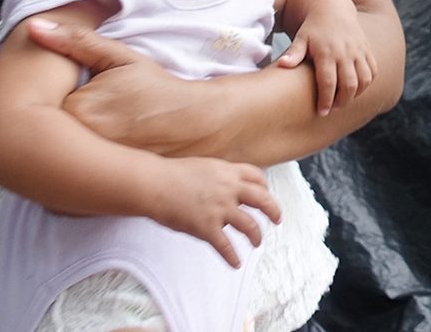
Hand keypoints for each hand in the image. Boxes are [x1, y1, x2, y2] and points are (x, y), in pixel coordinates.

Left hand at [27, 17, 212, 155]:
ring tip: (105, 125)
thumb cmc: (160, 90)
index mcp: (77, 108)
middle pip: (45, 124)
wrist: (197, 125)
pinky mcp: (99, 182)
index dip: (58, 89)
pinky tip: (105, 145)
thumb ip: (75, 41)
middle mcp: (79, 142)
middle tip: (98, 108)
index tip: (81, 88)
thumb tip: (34, 26)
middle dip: (59, 112)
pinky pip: (74, 166)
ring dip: (67, 136)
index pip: (41, 97)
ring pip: (58, 145)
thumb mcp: (120, 58)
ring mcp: (89, 166)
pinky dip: (81, 157)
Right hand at [143, 156, 280, 267]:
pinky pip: (226, 246)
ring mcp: (219, 209)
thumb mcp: (203, 166)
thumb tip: (224, 181)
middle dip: (274, 211)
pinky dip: (233, 257)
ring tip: (257, 243)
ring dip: (256, 236)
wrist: (153, 184)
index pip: (257, 177)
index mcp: (227, 172)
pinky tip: (235, 264)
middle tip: (277, 220)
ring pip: (250, 225)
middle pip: (263, 200)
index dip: (265, 187)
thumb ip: (218, 175)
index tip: (267, 194)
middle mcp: (228, 189)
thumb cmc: (171, 175)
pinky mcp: (207, 227)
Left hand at [275, 0, 376, 114]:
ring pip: (364, 80)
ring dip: (356, 94)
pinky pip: (373, 71)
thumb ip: (293, 53)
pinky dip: (367, 82)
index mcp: (327, 52)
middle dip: (341, 101)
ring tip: (344, 99)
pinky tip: (356, 88)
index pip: (328, 83)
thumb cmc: (313, 28)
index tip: (322, 112)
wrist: (332, 8)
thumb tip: (282, 64)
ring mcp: (358, 51)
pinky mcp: (367, 50)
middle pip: (349, 85)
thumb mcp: (301, 38)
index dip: (326, 100)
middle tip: (332, 108)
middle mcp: (345, 52)